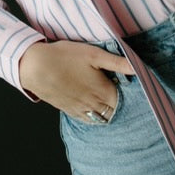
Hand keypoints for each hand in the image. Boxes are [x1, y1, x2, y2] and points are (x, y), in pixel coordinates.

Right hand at [18, 40, 134, 121]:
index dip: (129, 93)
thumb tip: (138, 66)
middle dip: (120, 105)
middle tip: (121, 94)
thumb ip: (117, 62)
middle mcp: (94, 104)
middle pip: (114, 111)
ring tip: (109, 102)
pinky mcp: (69, 110)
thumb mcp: (94, 54)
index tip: (130, 86)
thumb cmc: (65, 57)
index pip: (125, 100)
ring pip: (101, 117)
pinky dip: (94, 116)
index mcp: (104, 91)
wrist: (36, 68)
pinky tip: (94, 108)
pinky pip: (87, 119)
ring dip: (107, 112)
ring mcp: (81, 109)